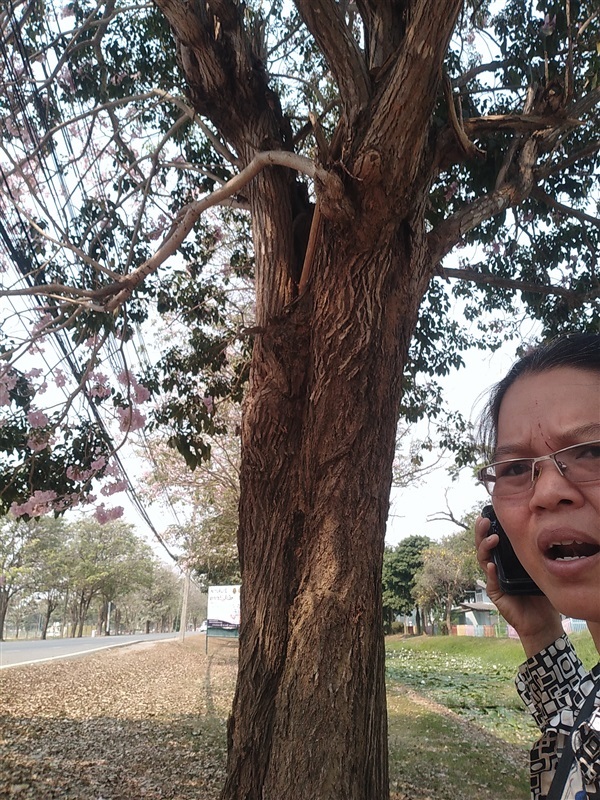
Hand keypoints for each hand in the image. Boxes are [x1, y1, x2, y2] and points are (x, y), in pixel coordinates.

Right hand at [475, 515, 562, 657]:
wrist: (542, 620)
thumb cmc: (540, 593)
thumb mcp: (538, 568)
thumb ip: (532, 553)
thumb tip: (536, 531)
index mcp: (505, 559)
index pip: (492, 539)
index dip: (488, 527)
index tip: (488, 513)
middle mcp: (496, 567)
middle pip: (483, 547)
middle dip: (481, 532)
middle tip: (484, 521)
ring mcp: (493, 580)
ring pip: (483, 560)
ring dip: (485, 548)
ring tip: (493, 539)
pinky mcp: (496, 594)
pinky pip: (490, 582)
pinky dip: (490, 573)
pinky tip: (491, 565)